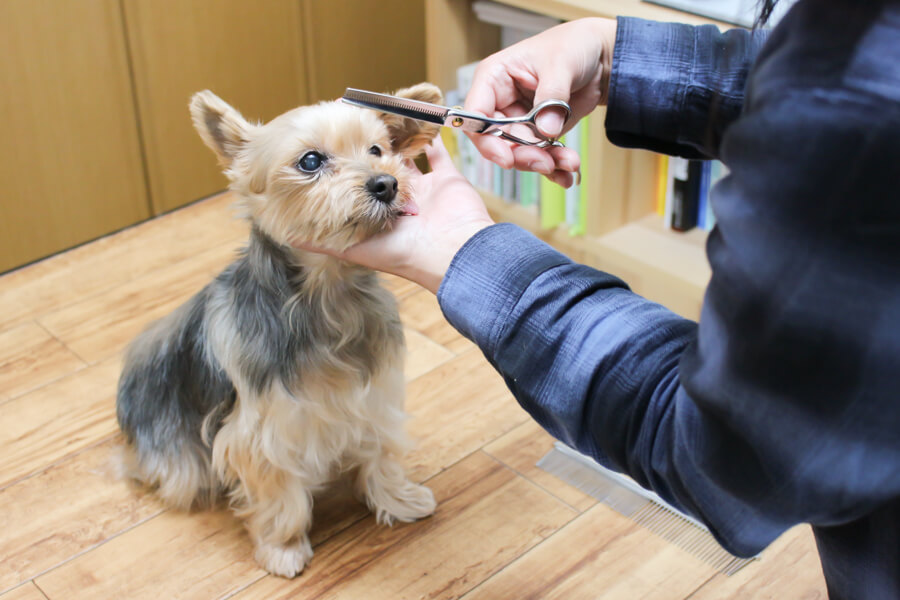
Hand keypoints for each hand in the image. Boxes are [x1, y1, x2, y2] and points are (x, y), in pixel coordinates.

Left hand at [293, 135, 493, 293]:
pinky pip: (440, 151)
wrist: (450, 253)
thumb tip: (287, 234)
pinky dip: (432, 133)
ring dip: (395, 142)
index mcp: (377, 219)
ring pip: (405, 161)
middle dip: (366, 153)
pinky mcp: (446, 178)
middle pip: (378, 174)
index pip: (355, 190)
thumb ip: (322, 241)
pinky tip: (419, 113)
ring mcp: (422, 189)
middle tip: (351, 125)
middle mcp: (397, 204)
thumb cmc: (403, 253)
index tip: (328, 150)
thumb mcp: (354, 250)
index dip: (342, 169)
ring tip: (379, 116)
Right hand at [464, 17, 617, 185]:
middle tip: (546, 163)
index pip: (475, 114)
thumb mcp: (561, 64)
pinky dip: (555, 168)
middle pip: (497, 142)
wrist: (599, 58)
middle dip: (522, 156)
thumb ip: (551, 96)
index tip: (507, 158)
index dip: (486, 139)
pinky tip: (569, 172)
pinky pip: (540, 156)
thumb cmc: (571, 47)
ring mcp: (519, 121)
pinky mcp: (538, 134)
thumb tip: (545, 130)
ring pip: (520, 154)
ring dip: (544, 163)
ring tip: (569, 163)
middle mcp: (501, 104)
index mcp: (494, 79)